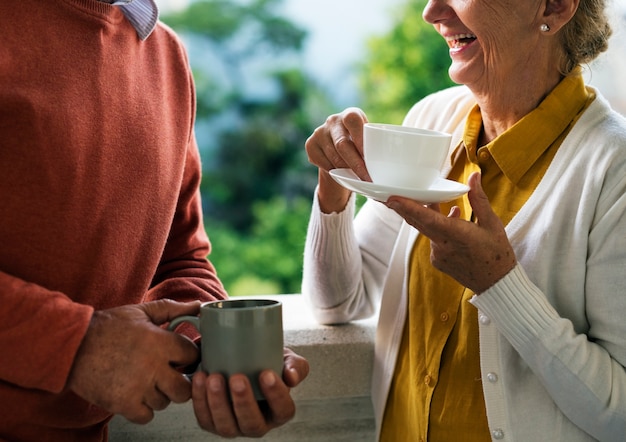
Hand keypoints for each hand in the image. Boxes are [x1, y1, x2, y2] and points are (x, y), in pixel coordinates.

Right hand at [67, 299, 200, 423]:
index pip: (192, 356)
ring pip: (165, 402)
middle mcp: (153, 368)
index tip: (180, 356)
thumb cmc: (107, 327)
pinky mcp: (123, 404)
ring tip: (147, 381)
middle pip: (185, 388)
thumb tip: (198, 306)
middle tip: (170, 375)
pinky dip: (144, 409)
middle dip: (181, 382)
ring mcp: (139, 388)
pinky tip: (136, 394)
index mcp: (161, 343)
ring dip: (160, 394)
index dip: (188, 355)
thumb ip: (172, 309)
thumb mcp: (141, 312)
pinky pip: (147, 416)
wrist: (71, 346)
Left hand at [191, 347, 309, 437]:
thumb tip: (292, 377)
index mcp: (278, 411)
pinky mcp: (213, 423)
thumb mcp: (287, 360)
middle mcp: (257, 424)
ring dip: (218, 402)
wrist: (244, 362)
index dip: (276, 395)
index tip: (267, 374)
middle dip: (243, 402)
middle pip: (252, 423)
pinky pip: (205, 418)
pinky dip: (200, 399)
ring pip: (226, 425)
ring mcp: (234, 426)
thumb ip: (296, 366)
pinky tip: (201, 378)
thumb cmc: (268, 363)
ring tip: (215, 377)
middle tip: (238, 377)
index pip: (283, 410)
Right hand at [305, 107, 369, 212]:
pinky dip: (334, 171)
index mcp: (351, 114)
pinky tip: (340, 172)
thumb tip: (392, 163)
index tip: (369, 158)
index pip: (353, 120)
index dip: (360, 139)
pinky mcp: (310, 144)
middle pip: (342, 144)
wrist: (340, 149)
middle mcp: (333, 120)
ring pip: (334, 157)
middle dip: (356, 164)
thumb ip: (375, 145)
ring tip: (357, 177)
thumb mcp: (369, 141)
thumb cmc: (361, 145)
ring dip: (346, 170)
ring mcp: (319, 132)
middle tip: (367, 178)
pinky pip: (323, 164)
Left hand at [386, 172, 516, 292]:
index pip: (427, 218)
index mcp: (456, 235)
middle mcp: (442, 246)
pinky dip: (437, 230)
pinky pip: (432, 240)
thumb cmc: (497, 253)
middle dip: (402, 208)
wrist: (496, 283)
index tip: (392, 199)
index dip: (408, 208)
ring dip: (428, 217)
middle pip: (418, 223)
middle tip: (389, 196)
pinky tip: (451, 222)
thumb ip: (478, 199)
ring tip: (434, 202)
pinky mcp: (437, 261)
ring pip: (427, 230)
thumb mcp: (491, 223)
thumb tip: (474, 176)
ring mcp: (438, 255)